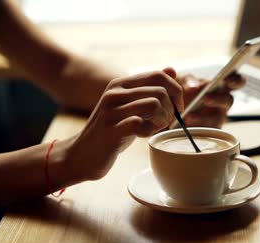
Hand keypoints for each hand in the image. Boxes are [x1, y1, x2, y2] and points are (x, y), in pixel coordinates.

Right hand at [62, 68, 182, 181]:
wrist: (82, 155)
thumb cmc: (112, 131)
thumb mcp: (131, 106)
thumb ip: (149, 89)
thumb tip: (172, 69)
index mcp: (120, 84)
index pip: (159, 75)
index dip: (176, 91)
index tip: (177, 108)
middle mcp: (114, 93)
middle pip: (160, 91)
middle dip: (171, 110)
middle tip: (164, 124)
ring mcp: (111, 111)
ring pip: (154, 105)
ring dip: (162, 120)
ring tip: (153, 129)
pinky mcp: (111, 130)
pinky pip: (141, 123)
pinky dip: (148, 131)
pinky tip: (142, 135)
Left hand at [177, 72, 245, 127]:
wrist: (172, 106)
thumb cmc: (184, 89)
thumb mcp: (183, 80)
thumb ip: (189, 81)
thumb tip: (193, 87)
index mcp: (221, 86)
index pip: (237, 81)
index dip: (237, 80)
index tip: (228, 80)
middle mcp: (223, 101)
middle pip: (228, 100)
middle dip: (218, 99)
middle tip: (205, 98)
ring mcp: (218, 117)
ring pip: (217, 119)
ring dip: (204, 117)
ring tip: (189, 116)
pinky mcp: (210, 129)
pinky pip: (208, 130)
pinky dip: (196, 127)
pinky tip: (186, 123)